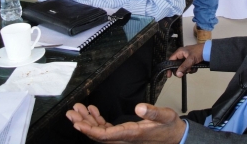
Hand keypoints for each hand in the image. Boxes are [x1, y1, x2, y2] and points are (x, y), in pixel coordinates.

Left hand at [66, 103, 185, 143]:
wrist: (174, 136)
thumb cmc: (169, 126)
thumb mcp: (165, 116)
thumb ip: (152, 112)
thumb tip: (139, 107)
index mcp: (132, 134)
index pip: (106, 135)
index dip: (90, 130)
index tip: (78, 124)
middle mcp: (124, 138)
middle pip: (99, 135)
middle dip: (83, 124)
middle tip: (71, 113)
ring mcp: (123, 137)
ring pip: (100, 132)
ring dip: (88, 121)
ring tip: (77, 110)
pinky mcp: (125, 133)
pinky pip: (107, 129)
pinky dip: (98, 120)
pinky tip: (92, 111)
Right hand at [167, 43, 204, 77]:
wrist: (209, 51)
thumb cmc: (198, 52)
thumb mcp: (190, 59)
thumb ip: (184, 67)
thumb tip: (177, 74)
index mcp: (180, 52)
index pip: (171, 60)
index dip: (169, 68)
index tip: (169, 76)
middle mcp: (182, 55)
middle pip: (177, 65)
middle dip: (181, 70)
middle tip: (185, 72)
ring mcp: (187, 59)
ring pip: (183, 68)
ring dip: (188, 70)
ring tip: (192, 68)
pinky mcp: (191, 61)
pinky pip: (188, 68)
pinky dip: (192, 69)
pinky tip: (195, 68)